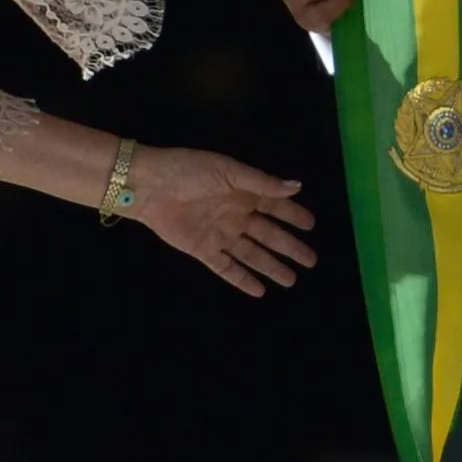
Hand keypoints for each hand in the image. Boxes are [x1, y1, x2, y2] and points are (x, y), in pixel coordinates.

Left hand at [127, 146, 317, 296]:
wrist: (150, 185)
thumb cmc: (190, 171)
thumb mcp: (229, 171)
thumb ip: (262, 183)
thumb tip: (297, 186)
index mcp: (243, 192)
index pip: (275, 206)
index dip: (293, 215)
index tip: (311, 226)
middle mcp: (235, 214)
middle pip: (268, 235)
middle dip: (289, 247)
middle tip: (311, 261)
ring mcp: (220, 234)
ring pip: (251, 254)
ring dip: (271, 266)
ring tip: (291, 280)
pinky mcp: (203, 249)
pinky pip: (226, 268)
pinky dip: (242, 279)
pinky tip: (259, 290)